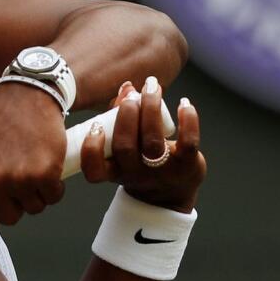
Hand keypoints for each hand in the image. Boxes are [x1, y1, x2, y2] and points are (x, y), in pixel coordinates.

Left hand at [0, 81, 67, 235]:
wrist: (27, 97)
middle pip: (9, 218)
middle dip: (15, 204)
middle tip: (17, 182)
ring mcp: (21, 179)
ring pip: (34, 209)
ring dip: (35, 194)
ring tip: (32, 169)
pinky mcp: (46, 173)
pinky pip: (53, 197)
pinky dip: (54, 187)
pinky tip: (48, 168)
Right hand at [81, 78, 204, 212]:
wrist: (171, 194)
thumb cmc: (142, 162)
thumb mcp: (125, 148)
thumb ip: (120, 117)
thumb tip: (127, 88)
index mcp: (114, 171)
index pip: (94, 170)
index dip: (91, 149)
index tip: (96, 125)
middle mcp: (135, 174)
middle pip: (125, 147)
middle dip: (126, 116)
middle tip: (131, 96)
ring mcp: (161, 171)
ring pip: (153, 142)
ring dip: (150, 109)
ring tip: (152, 87)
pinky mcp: (187, 165)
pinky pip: (188, 142)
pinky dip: (188, 120)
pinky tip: (184, 103)